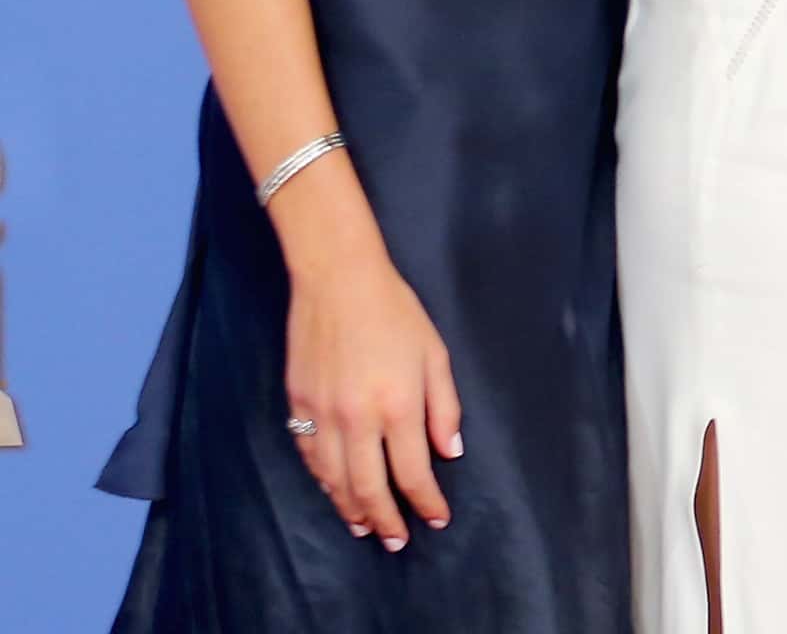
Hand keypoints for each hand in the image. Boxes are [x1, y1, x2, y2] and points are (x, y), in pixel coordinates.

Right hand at [285, 248, 462, 549]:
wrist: (337, 282)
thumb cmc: (394, 312)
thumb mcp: (435, 355)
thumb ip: (444, 407)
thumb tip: (450, 452)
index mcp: (398, 404)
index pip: (414, 471)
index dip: (426, 501)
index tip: (436, 518)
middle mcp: (358, 418)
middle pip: (370, 487)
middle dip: (386, 519)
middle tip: (396, 541)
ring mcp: (323, 415)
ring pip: (335, 480)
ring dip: (350, 508)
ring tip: (364, 527)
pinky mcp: (298, 406)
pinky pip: (310, 457)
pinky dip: (324, 482)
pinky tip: (335, 490)